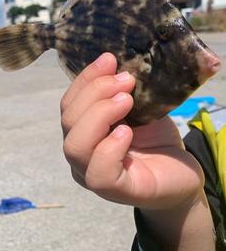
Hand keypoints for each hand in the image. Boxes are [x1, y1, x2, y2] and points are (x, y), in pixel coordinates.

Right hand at [61, 53, 203, 211]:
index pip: (69, 103)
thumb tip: (115, 62)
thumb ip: (123, 90)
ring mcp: (93, 175)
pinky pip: (98, 173)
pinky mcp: (115, 191)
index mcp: (83, 130)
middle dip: (95, 92)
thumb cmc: (156, 138)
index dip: (85, 79)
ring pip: (75, 146)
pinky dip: (110, 147)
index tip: (109, 59)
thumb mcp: (139, 106)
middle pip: (68, 120)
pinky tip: (127, 132)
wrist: (183, 172)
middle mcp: (82, 154)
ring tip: (127, 101)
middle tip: (127, 81)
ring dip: (99, 115)